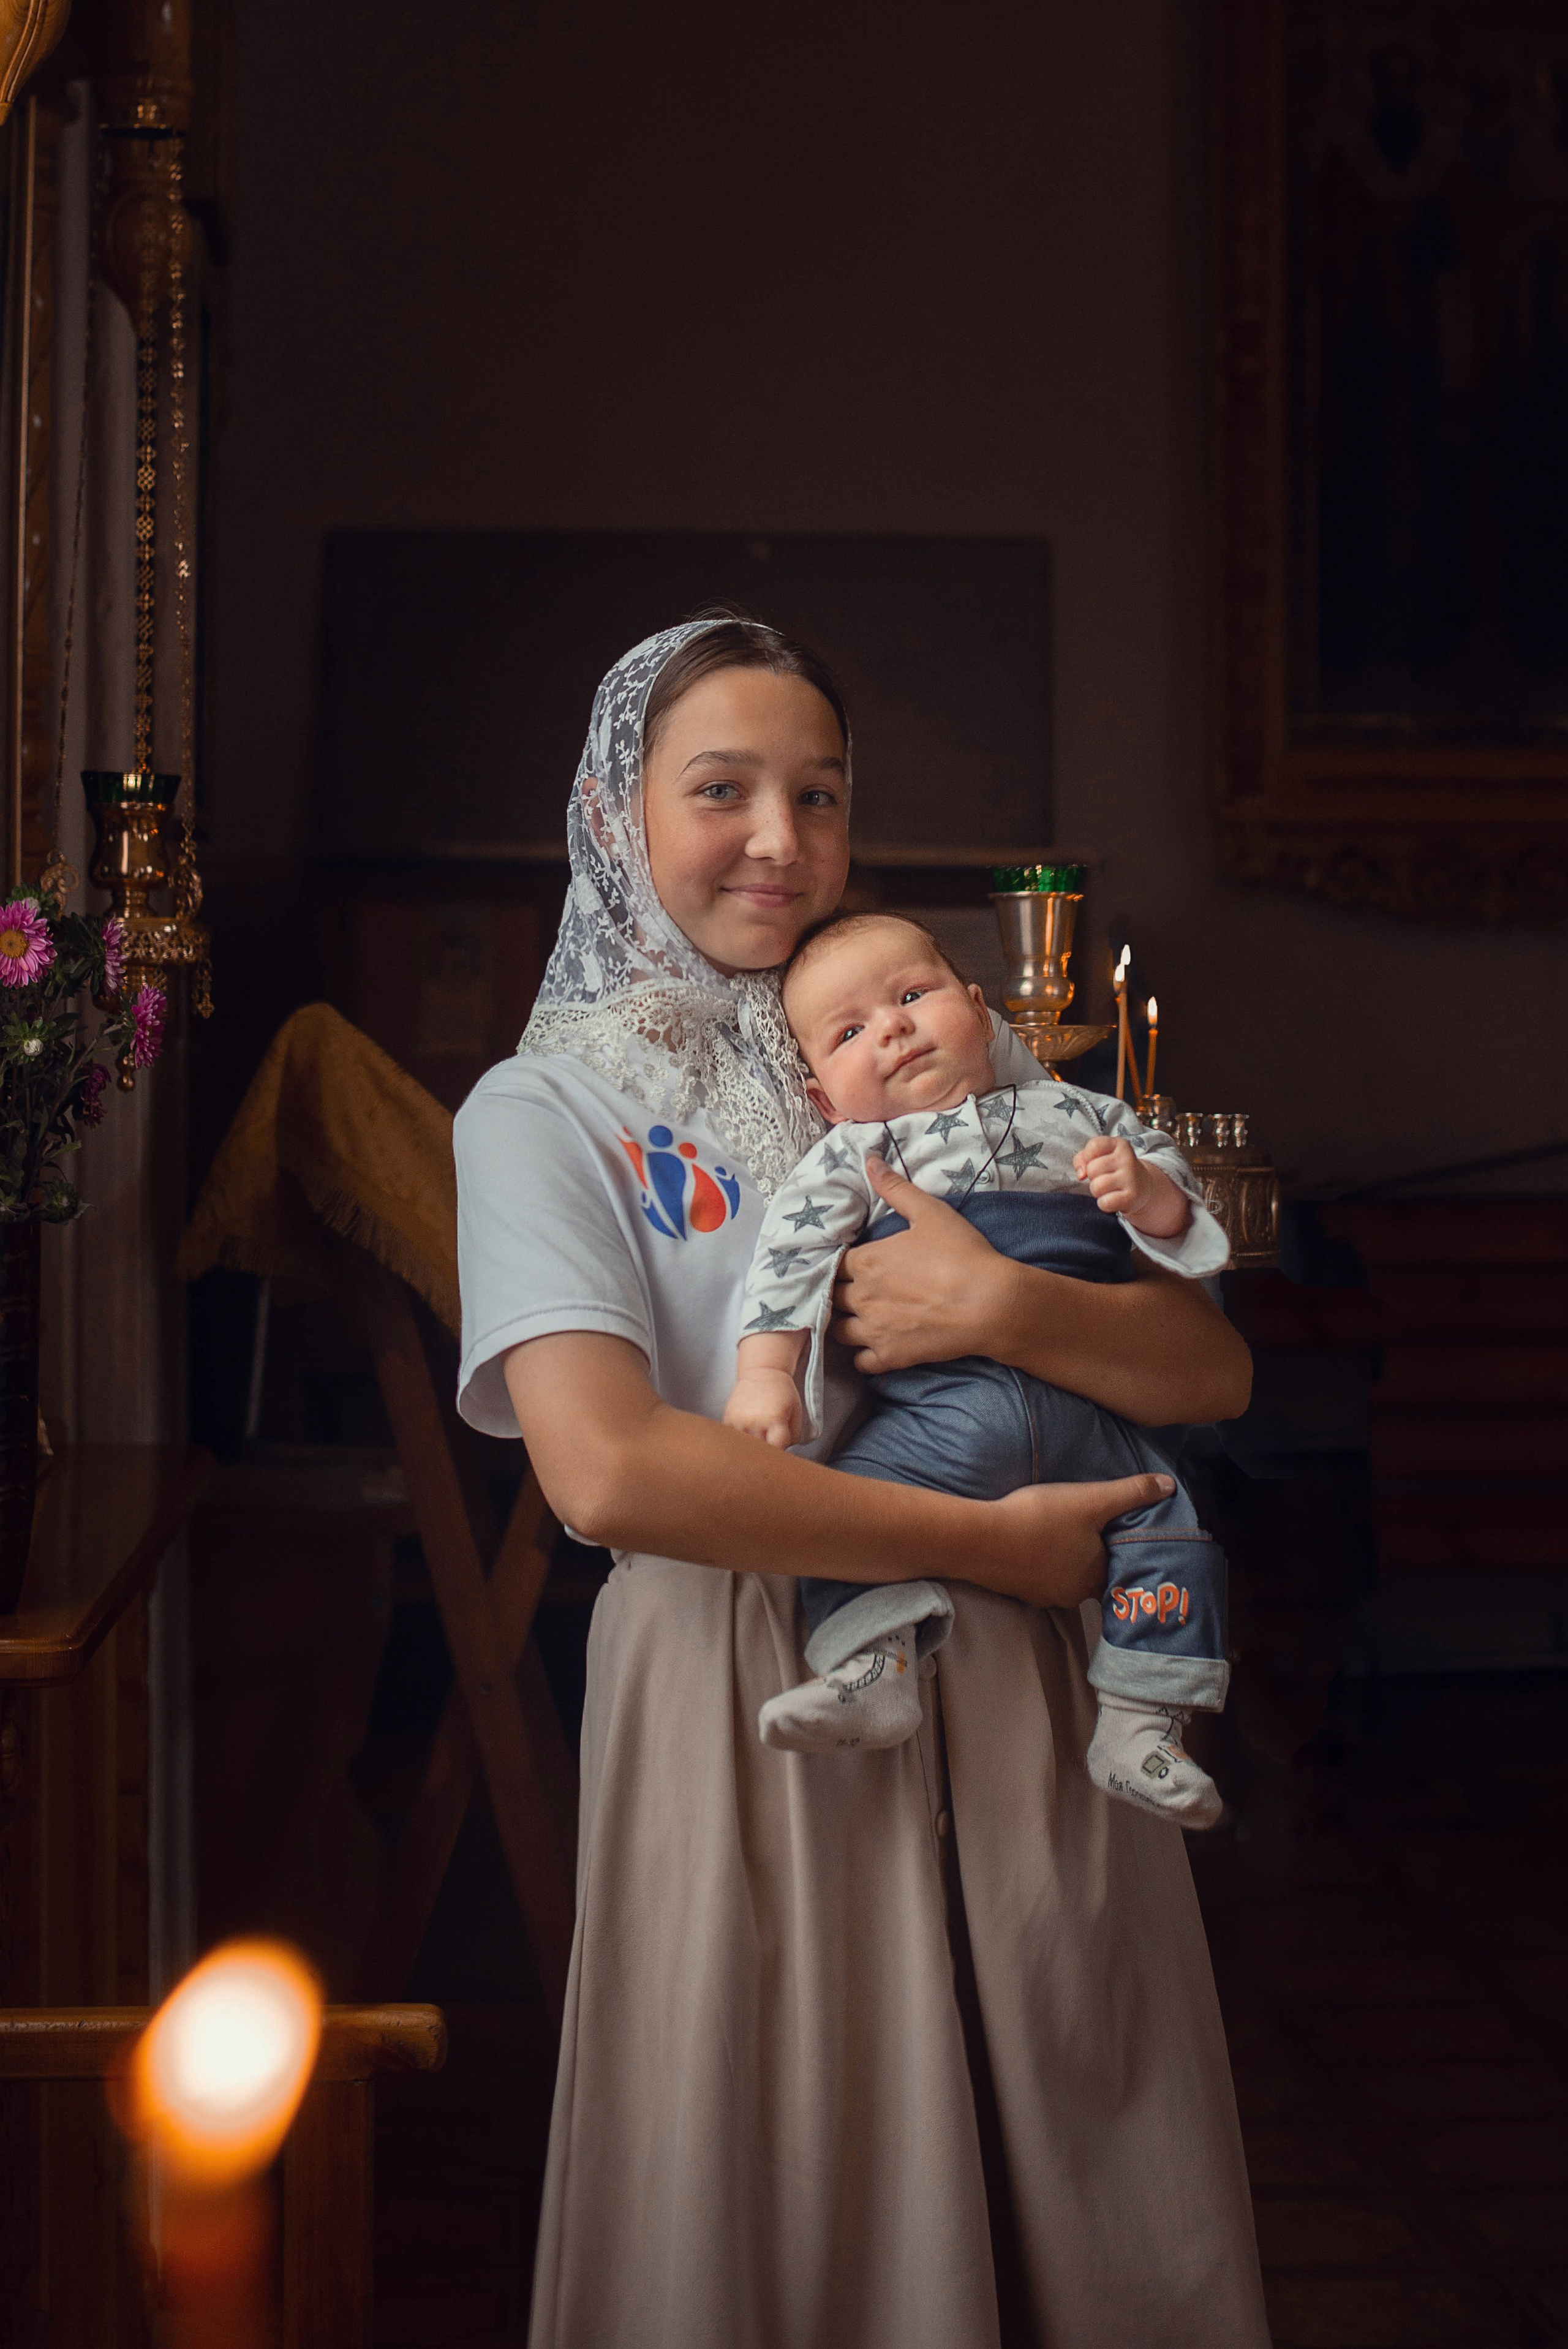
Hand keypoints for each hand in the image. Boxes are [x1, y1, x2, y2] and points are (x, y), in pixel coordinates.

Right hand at [723, 1369, 802, 1448]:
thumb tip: (781, 1454)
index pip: (777, 1449)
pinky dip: (739, 1441)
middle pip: (760, 1451)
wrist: (762, 1372)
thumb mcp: (796, 1412)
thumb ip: (792, 1436)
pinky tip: (747, 1433)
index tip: (781, 1453)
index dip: (780, 1454)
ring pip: (744, 1447)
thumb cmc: (783, 1393)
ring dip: (751, 1448)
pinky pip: (733, 1439)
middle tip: (769, 1448)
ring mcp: (739, 1420)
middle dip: (766, 1453)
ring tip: (758, 1439)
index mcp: (775, 1419)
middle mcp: (755, 1421)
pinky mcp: (728, 1418)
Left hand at [831, 1156, 1011, 1373]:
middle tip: (852, 1289)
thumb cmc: (962, 1255)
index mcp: (866, 1261)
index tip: (850, 1263)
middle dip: (838, 1292)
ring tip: (857, 1316)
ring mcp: (874, 1330)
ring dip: (844, 1323)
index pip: (834, 1263)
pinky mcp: (891, 1357)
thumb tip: (869, 1161)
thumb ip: (895, 1188)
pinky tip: (874, 1345)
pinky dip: (863, 1355)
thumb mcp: (930, 1212)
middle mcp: (861, 1296)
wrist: (991, 1304)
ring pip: (838, 1330)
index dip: (841, 1262)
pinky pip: (860, 1362)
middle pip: (831, 1296)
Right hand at [985, 1472, 1177, 1608]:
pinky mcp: (1014, 1590)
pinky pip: (1034, 1576)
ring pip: (1061, 1576)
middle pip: (1089, 1576)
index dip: (1121, 1556)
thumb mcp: (1091, 1499)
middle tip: (1089, 1532)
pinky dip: (1036, 1562)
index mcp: (1094, 1576)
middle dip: (1090, 1557)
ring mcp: (1040, 1595)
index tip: (1120, 1541)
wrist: (979, 1538)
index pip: (1118, 1572)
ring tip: (1059, 1535)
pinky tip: (1030, 1543)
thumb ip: (1131, 1492)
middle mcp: (1071, 1594)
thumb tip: (1170, 1486)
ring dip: (1062, 1561)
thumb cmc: (1040, 1518)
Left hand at [1074, 1137, 1189, 1236]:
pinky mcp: (1132, 1196)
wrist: (1141, 1185)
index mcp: (1119, 1144)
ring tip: (1107, 1188)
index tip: (1095, 1162)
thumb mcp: (1099, 1155)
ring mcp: (1131, 1177)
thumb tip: (1081, 1175)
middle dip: (1092, 1177)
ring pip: (1097, 1186)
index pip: (1094, 1145)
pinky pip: (1105, 1203)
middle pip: (1092, 1169)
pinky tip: (1113, 1198)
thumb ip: (1082, 1158)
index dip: (1087, 1157)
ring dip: (1097, 1191)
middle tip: (1104, 1177)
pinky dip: (1104, 1204)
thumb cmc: (1114, 1169)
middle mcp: (1127, 1158)